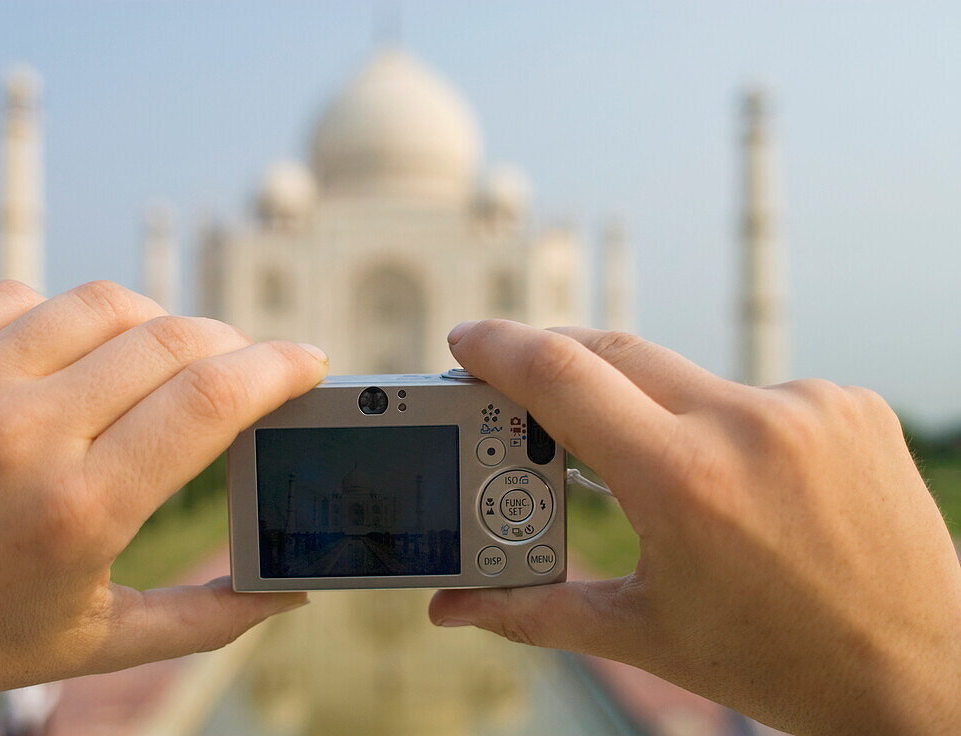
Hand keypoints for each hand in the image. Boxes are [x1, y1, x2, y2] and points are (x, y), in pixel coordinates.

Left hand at [0, 281, 327, 731]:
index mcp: (80, 512)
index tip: (306, 363)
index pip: (209, 400)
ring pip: (105, 304)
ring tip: (165, 359)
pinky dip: (71, 317)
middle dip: (234, 346)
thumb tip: (290, 590)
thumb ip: (206, 619)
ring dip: (159, 324)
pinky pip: (24, 296)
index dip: (277, 368)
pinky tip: (77, 354)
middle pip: (173, 341)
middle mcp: (24, 436)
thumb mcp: (96, 642)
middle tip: (245, 369)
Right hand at [430, 320, 960, 735]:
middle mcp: (747, 425)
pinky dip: (726, 424)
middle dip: (559, 364)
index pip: (562, 376)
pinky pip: (755, 392)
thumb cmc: (781, 663)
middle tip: (527, 390)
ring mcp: (807, 406)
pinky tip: (744, 480)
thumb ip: (533, 609)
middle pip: (614, 352)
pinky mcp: (848, 404)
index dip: (498, 348)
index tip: (464, 339)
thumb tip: (452, 608)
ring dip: (653, 409)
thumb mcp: (644, 634)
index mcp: (681, 482)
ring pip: (687, 377)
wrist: (925, 677)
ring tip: (669, 480)